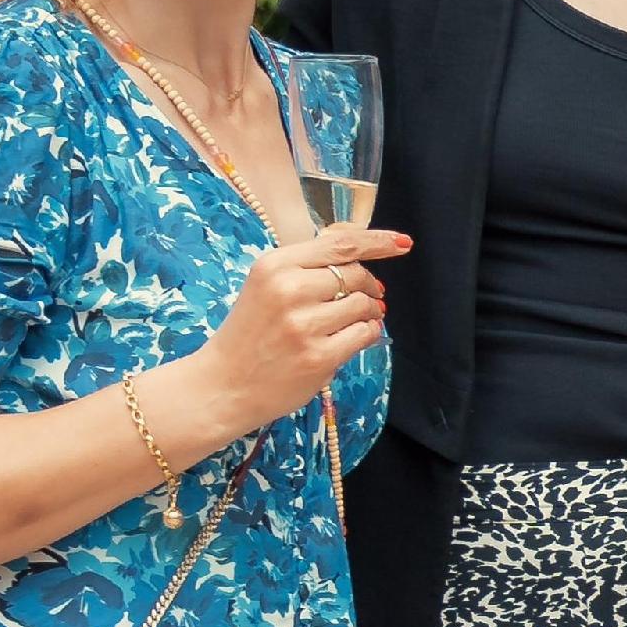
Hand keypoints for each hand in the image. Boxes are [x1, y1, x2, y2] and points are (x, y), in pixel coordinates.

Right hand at [190, 224, 404, 440]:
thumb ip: (307, 267)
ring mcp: (305, 325)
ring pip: (363, 305)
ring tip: (359, 319)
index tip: (402, 243)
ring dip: (371, 312)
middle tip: (368, 296)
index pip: (339, 245)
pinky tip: (355, 337)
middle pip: (355, 274)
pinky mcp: (320, 356)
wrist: (224, 384)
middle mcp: (289, 290)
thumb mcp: (266, 286)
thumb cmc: (251, 333)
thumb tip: (360, 250)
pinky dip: (368, 333)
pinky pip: (364, 334)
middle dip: (369, 286)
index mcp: (273, 266)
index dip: (377, 242)